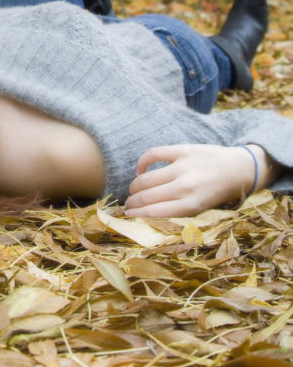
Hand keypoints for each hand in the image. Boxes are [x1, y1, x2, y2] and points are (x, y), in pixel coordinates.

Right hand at [124, 143, 261, 217]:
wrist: (239, 169)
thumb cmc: (220, 193)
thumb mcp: (203, 209)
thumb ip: (179, 211)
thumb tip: (149, 214)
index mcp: (191, 205)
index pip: (154, 213)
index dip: (136, 215)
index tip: (127, 216)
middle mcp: (185, 187)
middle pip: (147, 196)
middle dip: (132, 202)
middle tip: (127, 205)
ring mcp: (183, 167)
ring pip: (146, 178)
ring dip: (134, 186)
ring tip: (132, 190)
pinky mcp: (182, 150)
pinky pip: (154, 154)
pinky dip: (142, 162)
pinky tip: (140, 169)